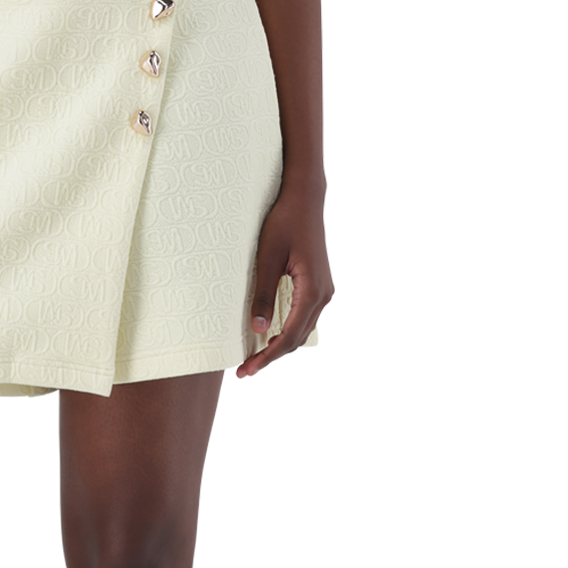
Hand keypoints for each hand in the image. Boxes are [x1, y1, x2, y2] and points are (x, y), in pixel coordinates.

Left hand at [234, 185, 332, 379]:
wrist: (304, 199)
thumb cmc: (284, 222)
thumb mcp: (267, 258)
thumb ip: (263, 294)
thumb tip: (256, 328)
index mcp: (313, 290)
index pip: (289, 335)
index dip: (267, 355)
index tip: (246, 367)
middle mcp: (323, 294)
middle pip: (297, 338)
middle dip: (270, 356)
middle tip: (243, 368)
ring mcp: (323, 290)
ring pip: (302, 330)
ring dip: (279, 346)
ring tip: (253, 357)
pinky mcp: (318, 285)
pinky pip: (303, 317)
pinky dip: (287, 331)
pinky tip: (268, 335)